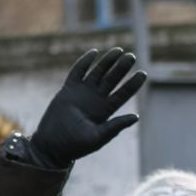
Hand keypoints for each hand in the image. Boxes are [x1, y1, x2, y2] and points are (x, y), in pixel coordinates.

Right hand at [30, 47, 146, 167]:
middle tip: (131, 57)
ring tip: (118, 51)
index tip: (143, 74)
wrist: (52, 144)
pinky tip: (94, 53)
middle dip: (122, 68)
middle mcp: (96, 99)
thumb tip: (135, 117)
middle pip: (112, 79)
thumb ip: (115, 127)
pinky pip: (78, 71)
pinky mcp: (68, 89)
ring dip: (108, 61)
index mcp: (105, 110)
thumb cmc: (75, 145)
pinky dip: (85, 62)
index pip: (123, 93)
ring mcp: (82, 92)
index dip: (133, 84)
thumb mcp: (98, 137)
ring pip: (98, 72)